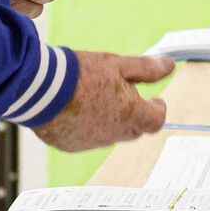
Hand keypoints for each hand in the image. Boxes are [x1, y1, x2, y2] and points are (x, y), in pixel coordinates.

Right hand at [32, 51, 173, 151]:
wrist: (40, 88)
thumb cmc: (80, 73)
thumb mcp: (117, 64)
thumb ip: (146, 69)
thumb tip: (169, 66)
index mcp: (130, 114)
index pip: (156, 121)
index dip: (158, 110)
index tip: (155, 100)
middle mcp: (114, 134)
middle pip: (134, 130)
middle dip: (134, 115)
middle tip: (124, 97)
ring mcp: (92, 143)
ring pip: (110, 135)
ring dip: (109, 122)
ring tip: (94, 99)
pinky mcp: (71, 146)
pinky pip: (86, 139)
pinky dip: (86, 128)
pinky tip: (74, 111)